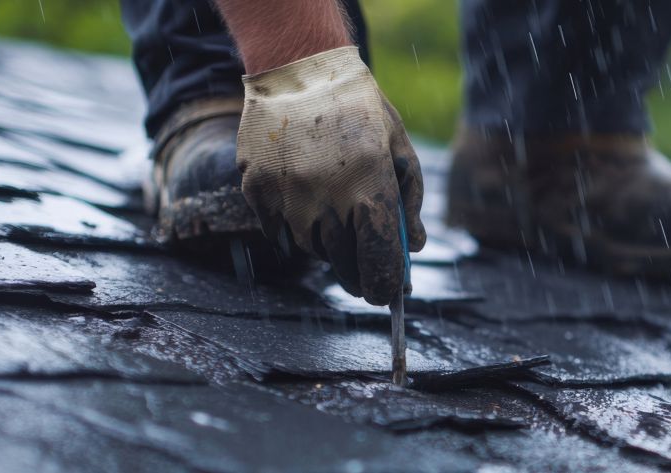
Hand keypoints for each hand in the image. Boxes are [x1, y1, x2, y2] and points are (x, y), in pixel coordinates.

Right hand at [236, 46, 425, 304]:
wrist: (299, 71)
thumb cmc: (359, 109)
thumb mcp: (399, 148)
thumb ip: (409, 201)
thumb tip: (414, 248)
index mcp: (369, 186)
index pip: (379, 258)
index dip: (385, 284)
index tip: (387, 295)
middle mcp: (326, 198)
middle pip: (344, 262)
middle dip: (358, 274)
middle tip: (365, 280)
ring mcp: (287, 196)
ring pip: (311, 248)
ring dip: (328, 245)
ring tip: (334, 218)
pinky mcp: (256, 191)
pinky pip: (277, 230)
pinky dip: (293, 227)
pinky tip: (303, 203)